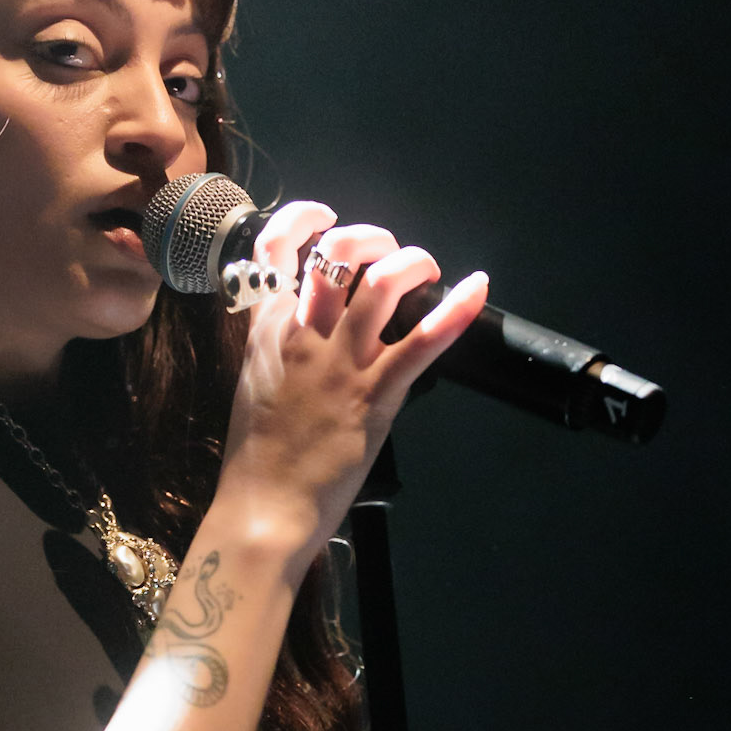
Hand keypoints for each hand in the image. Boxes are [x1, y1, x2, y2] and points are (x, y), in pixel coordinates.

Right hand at [217, 200, 487, 567]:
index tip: (325, 220)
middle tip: (389, 255)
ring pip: (380, 284)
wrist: (262, 510)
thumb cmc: (258, 461)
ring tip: (425, 268)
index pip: (275, 251)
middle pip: (336, 252)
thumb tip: (299, 327)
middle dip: (371, 238)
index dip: (302, 221)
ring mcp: (340, 364)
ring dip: (411, 262)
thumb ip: (274, 350)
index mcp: (269, 333)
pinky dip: (455, 311)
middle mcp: (304, 335)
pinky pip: (420, 344)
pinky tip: (478, 288)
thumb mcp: (253, 387)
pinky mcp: (374, 395)